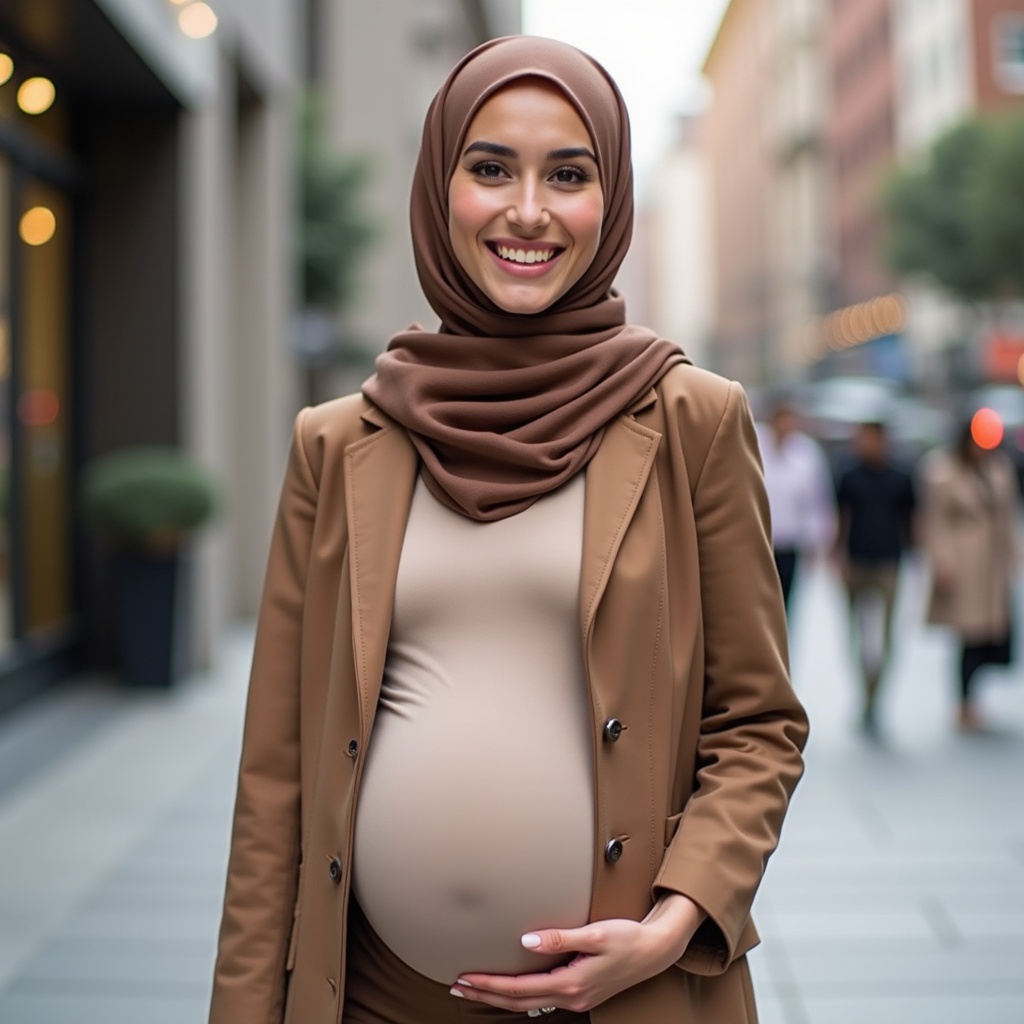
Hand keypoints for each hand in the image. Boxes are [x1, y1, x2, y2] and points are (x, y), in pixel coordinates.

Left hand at [449, 893, 705, 1014]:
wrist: (656, 950)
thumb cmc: (628, 938)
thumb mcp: (596, 934)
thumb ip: (559, 938)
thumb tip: (525, 940)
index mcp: (570, 984)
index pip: (518, 988)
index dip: (489, 984)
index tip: (464, 978)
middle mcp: (571, 996)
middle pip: (518, 1001)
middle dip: (486, 995)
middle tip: (457, 987)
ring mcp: (576, 998)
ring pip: (528, 1003)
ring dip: (499, 996)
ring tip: (475, 988)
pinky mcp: (581, 993)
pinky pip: (542, 999)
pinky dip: (519, 995)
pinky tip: (511, 989)